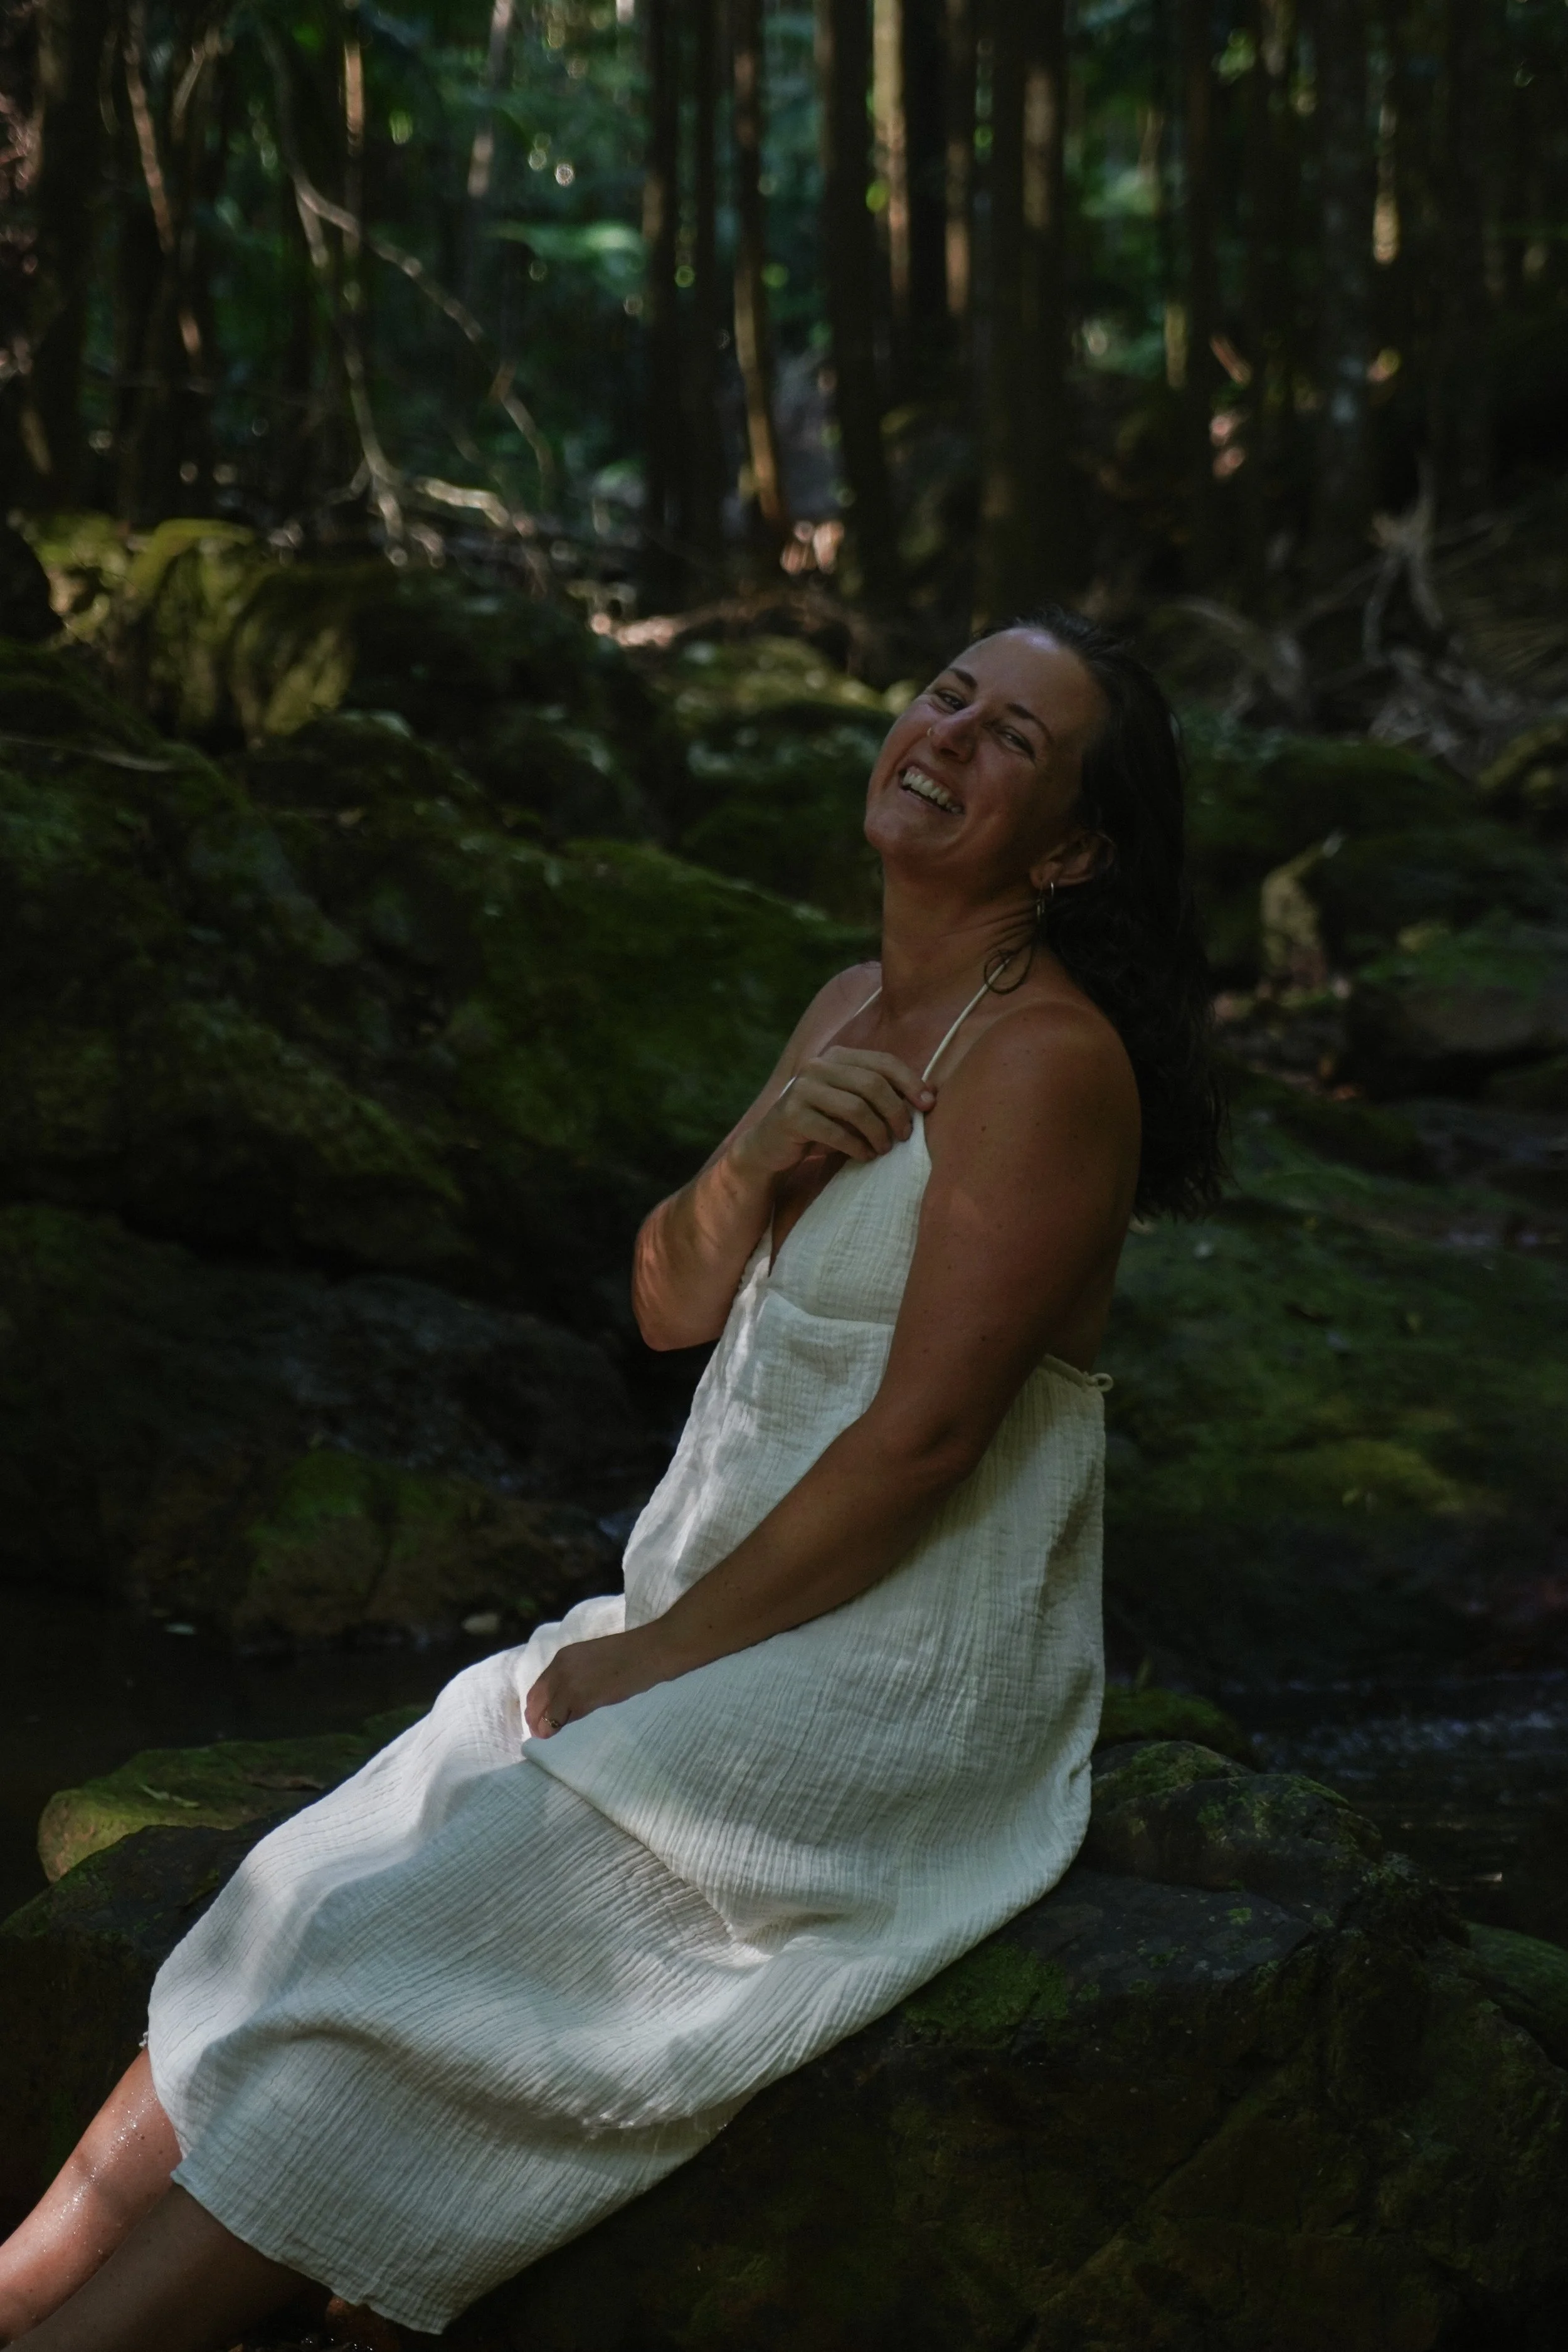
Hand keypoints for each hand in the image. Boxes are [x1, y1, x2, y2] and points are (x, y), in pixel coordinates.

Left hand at [525, 1623, 676, 1738]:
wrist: (648, 1652)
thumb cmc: (628, 1656)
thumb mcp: (591, 1660)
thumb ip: (574, 1675)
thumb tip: (566, 1699)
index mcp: (563, 1657)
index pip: (538, 1687)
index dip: (536, 1705)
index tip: (539, 1717)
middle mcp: (559, 1670)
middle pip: (535, 1702)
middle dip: (534, 1719)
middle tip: (540, 1732)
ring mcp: (568, 1685)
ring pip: (543, 1714)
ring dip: (543, 1727)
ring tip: (547, 1736)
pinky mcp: (580, 1700)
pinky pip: (558, 1720)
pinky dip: (556, 1729)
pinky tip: (559, 1733)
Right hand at [734, 1048, 933, 1177]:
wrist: (771, 1145)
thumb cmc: (822, 1124)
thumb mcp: (852, 1104)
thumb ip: (881, 1094)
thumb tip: (930, 1096)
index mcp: (837, 1056)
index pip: (883, 1062)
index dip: (911, 1082)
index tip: (929, 1106)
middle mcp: (817, 1066)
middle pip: (872, 1084)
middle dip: (896, 1112)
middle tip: (905, 1136)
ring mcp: (802, 1089)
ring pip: (856, 1107)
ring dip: (878, 1132)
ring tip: (884, 1149)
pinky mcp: (791, 1115)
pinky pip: (835, 1131)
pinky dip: (856, 1147)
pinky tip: (865, 1156)